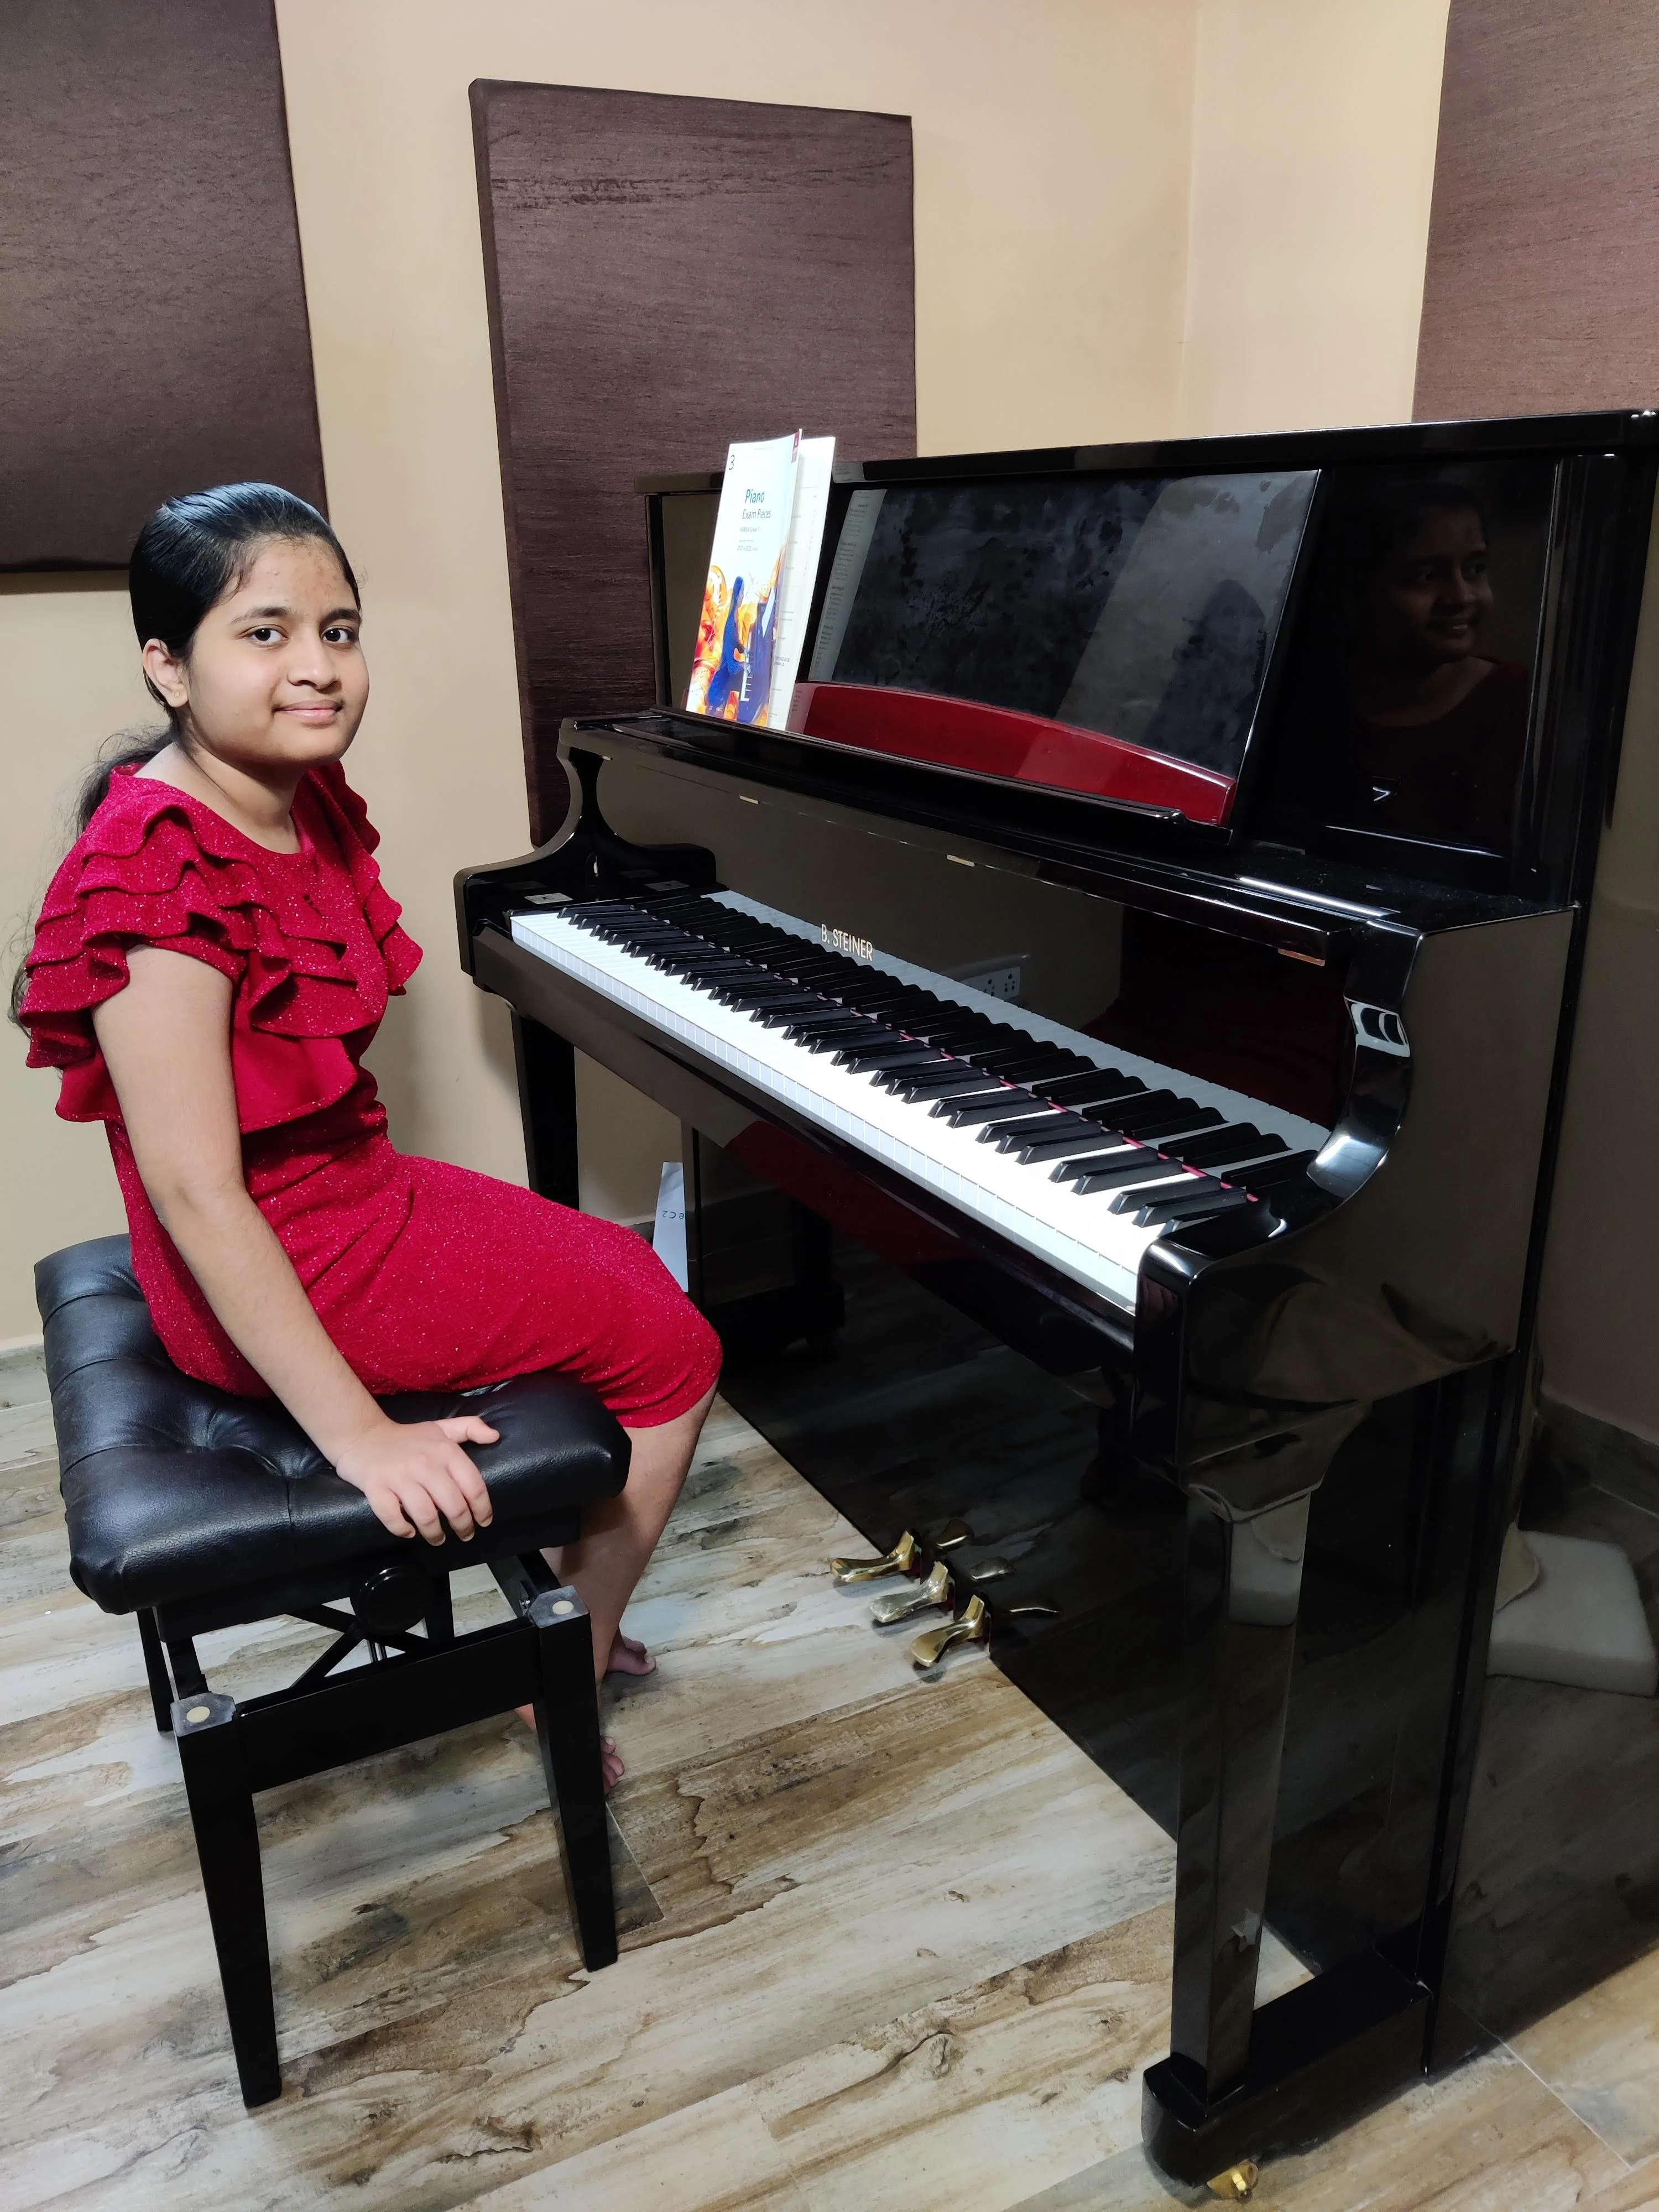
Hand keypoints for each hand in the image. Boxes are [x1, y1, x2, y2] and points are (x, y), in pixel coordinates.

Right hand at [333, 1415, 498, 1543]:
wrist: (362, 1435)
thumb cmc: (407, 1437)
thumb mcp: (441, 1427)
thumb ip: (470, 1427)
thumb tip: (495, 1437)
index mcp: (444, 1450)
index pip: (473, 1485)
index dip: (482, 1508)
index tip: (484, 1522)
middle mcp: (425, 1464)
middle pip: (453, 1505)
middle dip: (463, 1526)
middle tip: (465, 1535)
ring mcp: (399, 1477)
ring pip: (425, 1515)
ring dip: (435, 1533)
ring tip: (438, 1538)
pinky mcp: (376, 1487)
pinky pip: (392, 1516)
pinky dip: (402, 1529)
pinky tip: (409, 1532)